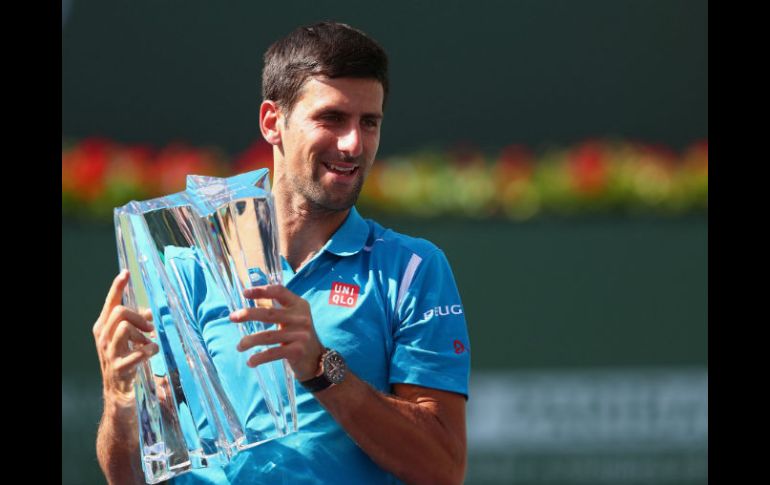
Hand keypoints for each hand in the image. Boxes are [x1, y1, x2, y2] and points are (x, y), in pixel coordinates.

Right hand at [92, 270, 158, 406]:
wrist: (118, 396)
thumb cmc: (125, 363)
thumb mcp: (130, 340)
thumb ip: (137, 324)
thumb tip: (148, 311)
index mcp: (103, 329)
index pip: (110, 303)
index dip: (117, 287)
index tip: (125, 273)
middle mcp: (102, 339)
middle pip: (120, 312)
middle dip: (139, 316)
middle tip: (150, 329)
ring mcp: (109, 354)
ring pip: (123, 327)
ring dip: (142, 333)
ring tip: (148, 343)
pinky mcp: (120, 368)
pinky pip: (136, 352)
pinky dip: (149, 350)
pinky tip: (152, 353)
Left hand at [229, 285, 324, 380]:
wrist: (316, 359)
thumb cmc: (298, 335)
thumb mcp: (293, 318)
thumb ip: (277, 310)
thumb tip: (249, 304)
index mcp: (299, 305)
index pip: (279, 292)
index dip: (261, 291)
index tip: (244, 293)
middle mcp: (301, 318)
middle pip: (270, 313)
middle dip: (249, 314)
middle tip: (232, 317)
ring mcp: (301, 335)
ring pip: (268, 336)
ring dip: (250, 341)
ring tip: (239, 346)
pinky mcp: (298, 351)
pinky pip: (273, 353)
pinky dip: (259, 358)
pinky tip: (251, 361)